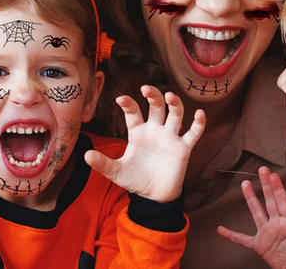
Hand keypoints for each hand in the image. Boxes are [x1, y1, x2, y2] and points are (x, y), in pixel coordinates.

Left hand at [84, 85, 204, 202]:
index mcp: (138, 132)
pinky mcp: (183, 148)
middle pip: (156, 106)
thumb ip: (103, 163)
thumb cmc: (136, 179)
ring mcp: (170, 137)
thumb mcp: (117, 172)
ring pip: (175, 114)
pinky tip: (200, 113)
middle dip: (153, 96)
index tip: (121, 99)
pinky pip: (193, 133)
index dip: (128, 104)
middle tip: (146, 88)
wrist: (154, 196)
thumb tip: (86, 154)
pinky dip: (198, 123)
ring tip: (169, 96)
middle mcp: (155, 130)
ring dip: (174, 104)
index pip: (133, 113)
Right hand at [217, 166, 285, 268]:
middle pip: (269, 201)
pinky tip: (221, 230)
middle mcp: (276, 223)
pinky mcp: (259, 245)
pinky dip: (232, 236)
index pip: (282, 201)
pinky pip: (242, 240)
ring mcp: (266, 232)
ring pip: (256, 212)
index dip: (277, 188)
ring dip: (250, 199)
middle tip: (262, 170)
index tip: (274, 174)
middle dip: (266, 185)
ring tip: (245, 184)